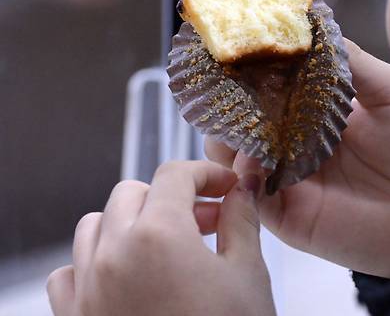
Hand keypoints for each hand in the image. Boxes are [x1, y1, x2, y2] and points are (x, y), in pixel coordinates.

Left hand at [46, 161, 275, 315]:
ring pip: (96, 225)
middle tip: (206, 220)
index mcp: (158, 234)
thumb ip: (242, 222)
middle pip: (133, 192)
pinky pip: (69, 272)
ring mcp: (86, 287)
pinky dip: (94, 263)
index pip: (175, 175)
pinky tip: (125, 278)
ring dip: (131, 223)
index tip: (226, 186)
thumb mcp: (248, 276)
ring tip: (166, 245)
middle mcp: (113, 252)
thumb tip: (240, 192)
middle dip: (172, 198)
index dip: (206, 174)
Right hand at [206, 41, 389, 278]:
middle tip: (221, 88)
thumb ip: (351, 62)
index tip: (229, 48)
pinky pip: (253, 196)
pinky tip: (250, 161)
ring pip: (237, 156)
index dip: (248, 68)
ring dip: (229, 138)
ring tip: (237, 126)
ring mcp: (291, 177)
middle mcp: (297, 140)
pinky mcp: (291, 215)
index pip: (269, 84)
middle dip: (227, 103)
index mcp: (317, 107)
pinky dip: (244, 177)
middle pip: (243, 119)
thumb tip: (312, 22)